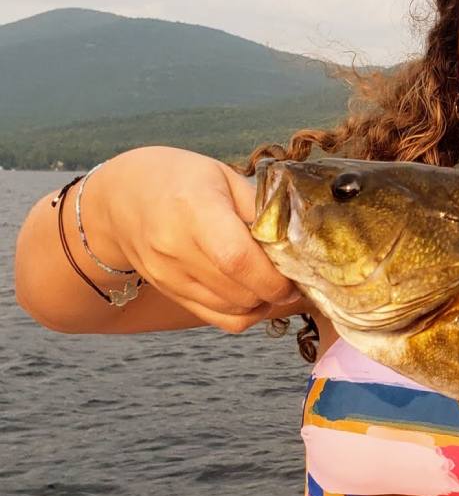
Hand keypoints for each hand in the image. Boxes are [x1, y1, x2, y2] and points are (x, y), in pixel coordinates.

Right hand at [92, 146, 298, 331]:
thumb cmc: (183, 179)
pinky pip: (217, 319)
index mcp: (195, 210)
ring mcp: (168, 276)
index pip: (237, 259)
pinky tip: (253, 293)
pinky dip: (244, 313)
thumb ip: (261, 208)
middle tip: (291, 274)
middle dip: (276, 290)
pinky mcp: (169, 292)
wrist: (123, 197)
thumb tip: (297, 242)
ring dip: (262, 302)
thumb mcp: (225, 176)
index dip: (273, 276)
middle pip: (239, 291)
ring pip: (231, 310)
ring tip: (271, 279)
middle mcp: (175, 248)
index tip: (295, 272)